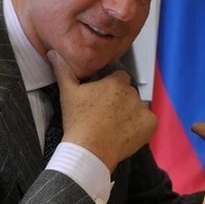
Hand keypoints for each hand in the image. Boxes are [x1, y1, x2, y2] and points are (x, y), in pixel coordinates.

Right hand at [49, 51, 155, 171]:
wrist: (89, 151)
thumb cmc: (78, 121)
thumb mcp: (67, 92)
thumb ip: (63, 69)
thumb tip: (53, 53)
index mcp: (117, 82)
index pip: (120, 78)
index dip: (111, 89)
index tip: (102, 100)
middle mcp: (133, 92)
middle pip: (129, 94)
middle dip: (121, 102)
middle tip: (106, 116)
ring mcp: (143, 109)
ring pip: (138, 108)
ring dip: (130, 114)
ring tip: (114, 127)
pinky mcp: (150, 125)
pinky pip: (148, 122)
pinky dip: (140, 127)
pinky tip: (125, 133)